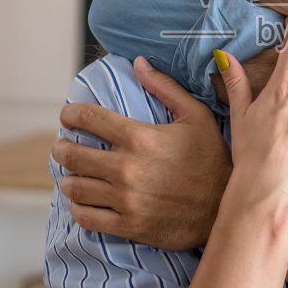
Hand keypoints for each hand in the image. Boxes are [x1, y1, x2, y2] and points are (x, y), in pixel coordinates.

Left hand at [54, 56, 230, 250]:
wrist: (225, 208)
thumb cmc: (212, 159)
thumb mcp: (196, 116)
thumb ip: (165, 87)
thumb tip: (138, 62)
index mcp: (139, 137)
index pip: (88, 118)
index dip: (70, 114)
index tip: (67, 117)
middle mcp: (126, 167)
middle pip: (72, 154)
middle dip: (62, 148)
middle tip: (63, 147)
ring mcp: (125, 199)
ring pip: (74, 187)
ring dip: (68, 179)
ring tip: (72, 176)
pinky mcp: (128, 225)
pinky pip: (86, 217)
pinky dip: (78, 208)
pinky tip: (83, 202)